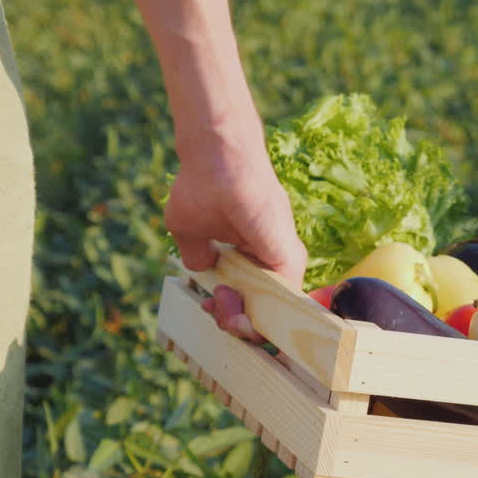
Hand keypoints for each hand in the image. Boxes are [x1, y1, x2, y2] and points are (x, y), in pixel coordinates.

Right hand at [166, 141, 306, 342]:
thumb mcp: (190, 230)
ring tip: (224, 301)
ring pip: (273, 311)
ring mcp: (281, 257)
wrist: (215, 156)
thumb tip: (202, 269)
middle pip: (262, 311)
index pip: (249, 299)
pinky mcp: (286, 255)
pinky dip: (264, 315)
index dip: (229, 313)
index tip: (210, 305)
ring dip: (243, 321)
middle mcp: (269, 258)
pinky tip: (240, 312)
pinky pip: (287, 300)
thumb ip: (199, 255)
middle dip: (234, 322)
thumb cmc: (202, 184)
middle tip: (217, 305)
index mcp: (250, 255)